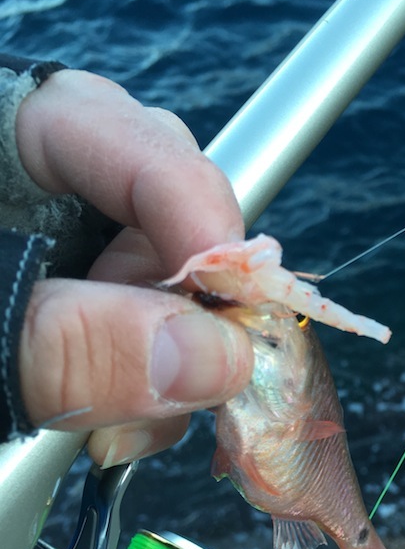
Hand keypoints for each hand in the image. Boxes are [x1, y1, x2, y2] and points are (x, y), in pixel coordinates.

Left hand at [15, 69, 253, 466]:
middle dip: (181, 296)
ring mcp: (58, 250)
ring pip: (164, 277)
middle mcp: (32, 186)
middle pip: (160, 202)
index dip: (187, 201)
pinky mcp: (72, 309)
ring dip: (168, 356)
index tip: (228, 292)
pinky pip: (145, 330)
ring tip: (119, 420)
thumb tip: (208, 357)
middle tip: (174, 374)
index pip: (112, 128)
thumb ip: (62, 348)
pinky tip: (114, 421)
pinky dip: (148, 385)